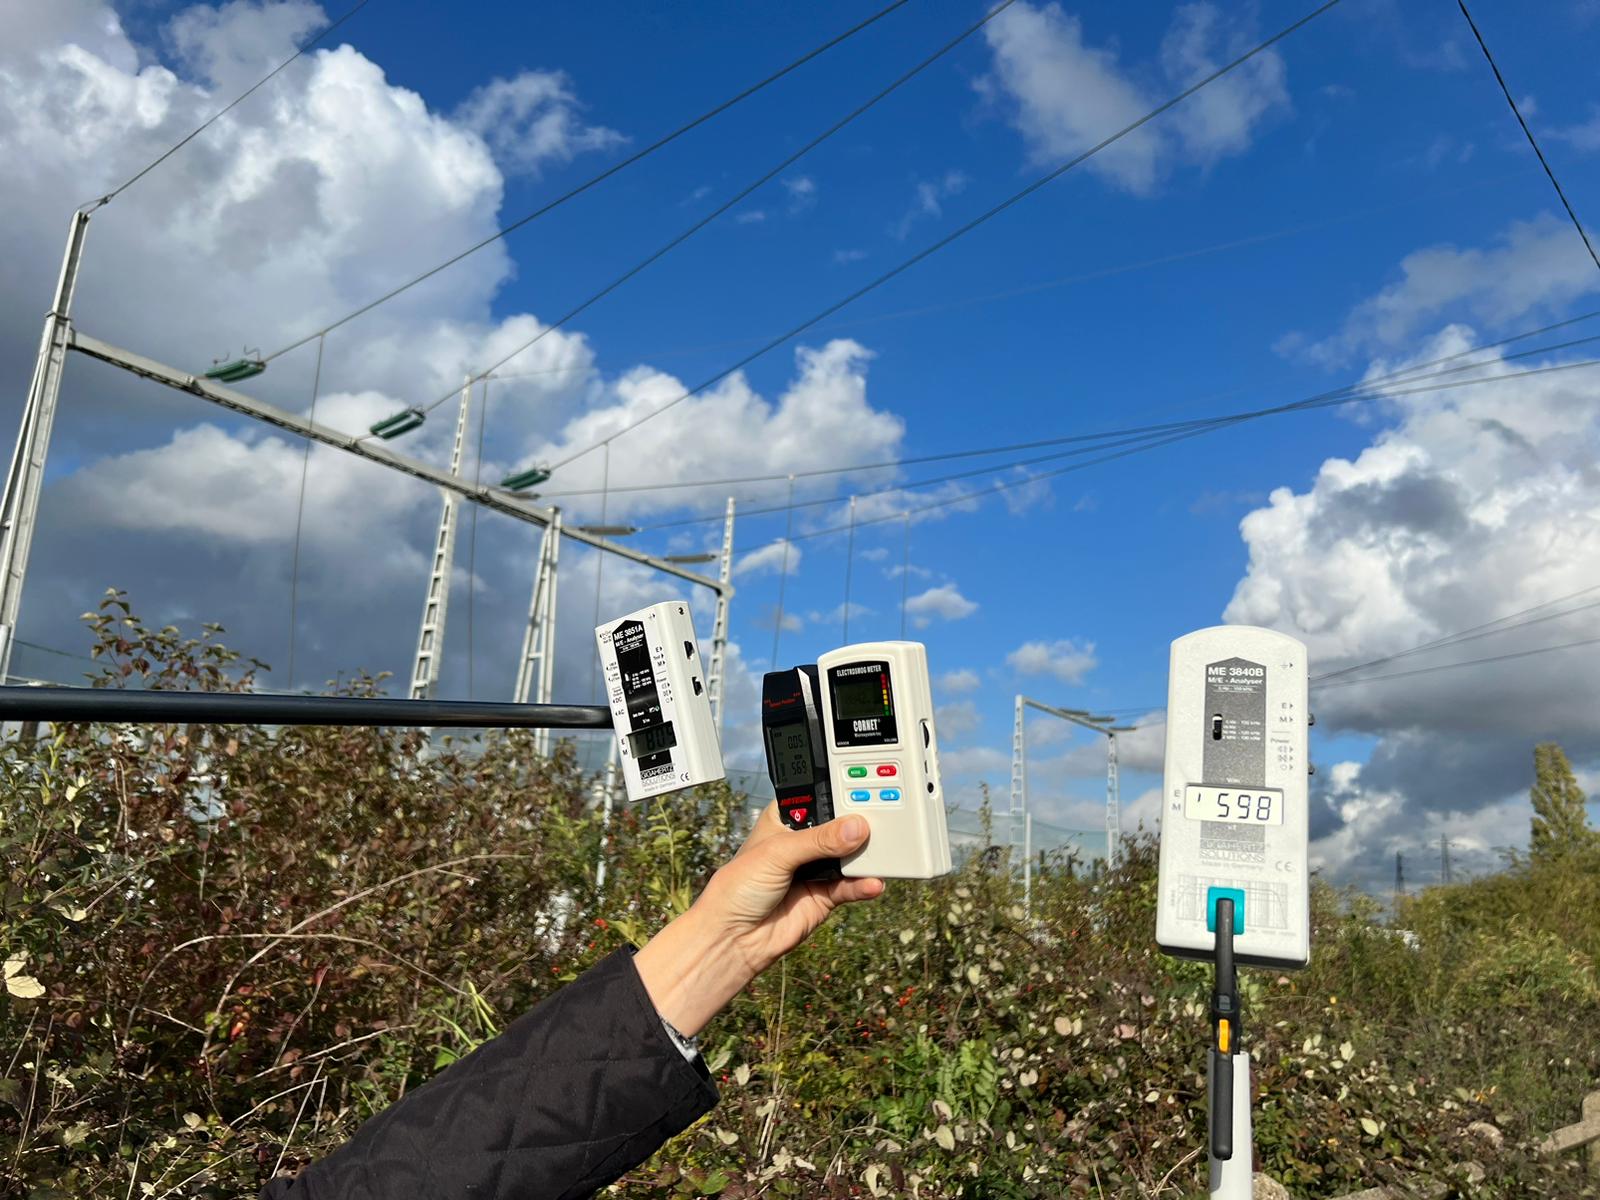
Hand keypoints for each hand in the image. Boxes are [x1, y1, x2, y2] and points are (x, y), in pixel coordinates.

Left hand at [633, 805, 883, 1037]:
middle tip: (879, 821)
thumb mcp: (777, 854)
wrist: (734, 940)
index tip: (864, 786)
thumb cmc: (739, 887)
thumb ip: (818, 840)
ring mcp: (816, 869)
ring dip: (865, 854)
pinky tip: (873, 882)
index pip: (817, 797)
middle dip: (858, 824)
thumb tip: (856, 827)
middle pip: (840, 826)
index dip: (837, 792)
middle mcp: (803, 842)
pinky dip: (863, 884)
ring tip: (881, 851)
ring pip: (849, 855)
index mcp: (785, 820)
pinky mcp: (826, 895)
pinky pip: (851, 886)